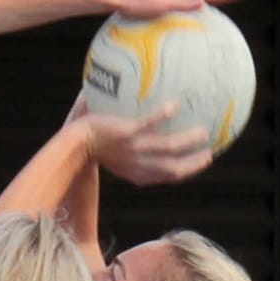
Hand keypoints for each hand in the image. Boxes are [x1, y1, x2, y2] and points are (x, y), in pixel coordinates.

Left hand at [69, 98, 214, 187]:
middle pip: (173, 170)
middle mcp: (137, 165)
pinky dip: (163, 115)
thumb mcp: (107, 149)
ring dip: (188, 142)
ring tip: (203, 131)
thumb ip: (122, 137)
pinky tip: (174, 104)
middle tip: (210, 154)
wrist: (69, 143)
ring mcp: (133, 150)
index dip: (184, 172)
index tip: (200, 162)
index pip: (164, 176)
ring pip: (168, 149)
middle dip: (193, 165)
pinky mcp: (125, 134)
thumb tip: (129, 111)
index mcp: (135, 173)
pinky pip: (149, 124)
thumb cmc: (84, 144)